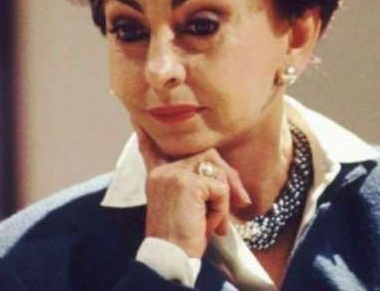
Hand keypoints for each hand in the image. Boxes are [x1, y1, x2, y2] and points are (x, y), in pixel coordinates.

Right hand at [137, 130, 251, 257]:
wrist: (171, 257)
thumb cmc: (181, 239)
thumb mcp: (186, 208)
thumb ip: (196, 188)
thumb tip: (224, 179)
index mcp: (158, 176)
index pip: (153, 151)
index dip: (147, 137)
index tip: (137, 122)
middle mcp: (163, 171)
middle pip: (207, 156)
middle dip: (228, 177)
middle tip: (241, 200)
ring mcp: (174, 174)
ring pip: (216, 170)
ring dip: (224, 197)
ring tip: (216, 221)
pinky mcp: (188, 183)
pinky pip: (220, 187)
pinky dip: (222, 208)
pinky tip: (211, 224)